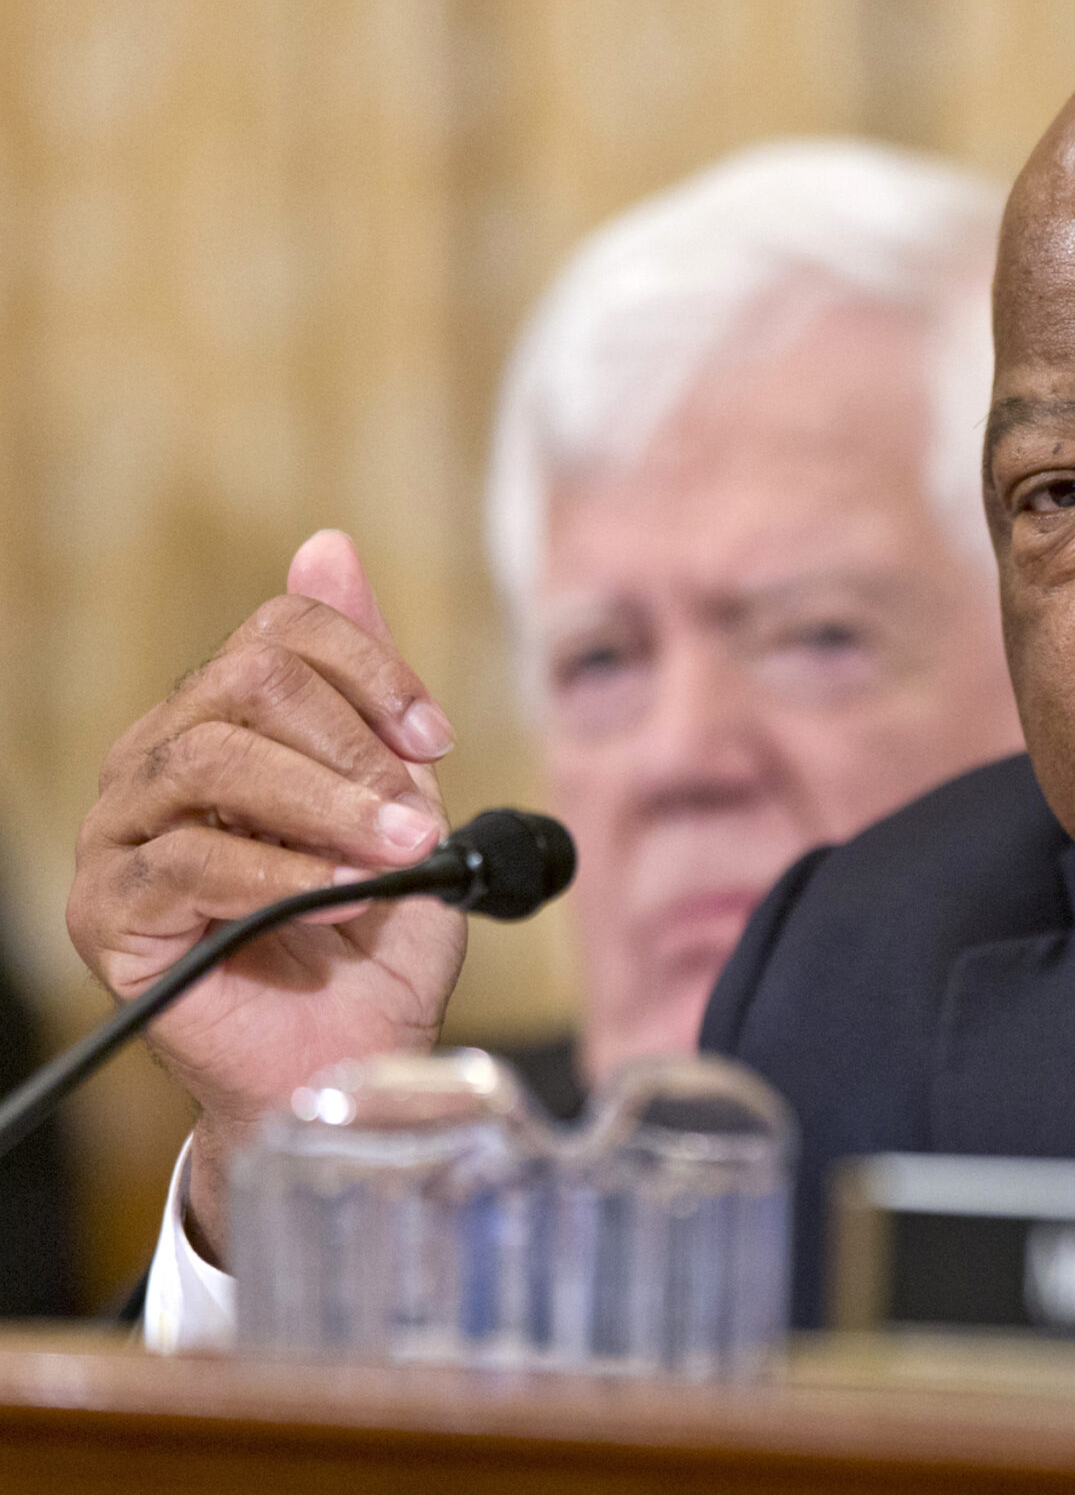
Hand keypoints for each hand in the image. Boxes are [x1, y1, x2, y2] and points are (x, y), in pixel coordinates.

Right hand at [68, 530, 466, 1259]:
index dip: (372, 672)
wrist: (348, 1055)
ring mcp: (123, 835)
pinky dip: (281, 879)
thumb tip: (327, 546)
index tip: (437, 740)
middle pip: (244, 685)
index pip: (278, 633)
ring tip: (395, 858)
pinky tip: (339, 907)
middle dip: (351, 746)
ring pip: (213, 763)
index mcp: (225, 720)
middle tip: (417, 818)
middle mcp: (158, 760)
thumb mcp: (402, 797)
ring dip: (328, 810)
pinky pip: (189, 864)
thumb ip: (368, 685)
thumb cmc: (375, 932)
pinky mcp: (111, 913)